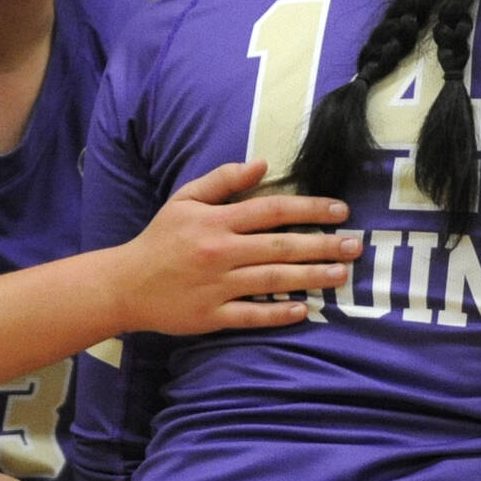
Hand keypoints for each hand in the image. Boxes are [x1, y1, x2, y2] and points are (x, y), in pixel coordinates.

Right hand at [115, 159, 356, 334]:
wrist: (125, 284)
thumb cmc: (160, 239)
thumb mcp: (185, 199)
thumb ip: (223, 179)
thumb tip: (263, 163)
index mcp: (216, 221)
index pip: (271, 210)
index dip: (309, 209)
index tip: (340, 211)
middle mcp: (220, 252)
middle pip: (280, 247)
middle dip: (322, 245)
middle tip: (354, 246)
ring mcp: (217, 286)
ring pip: (273, 281)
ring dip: (311, 278)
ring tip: (341, 275)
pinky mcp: (212, 316)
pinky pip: (252, 315)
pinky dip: (278, 313)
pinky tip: (304, 309)